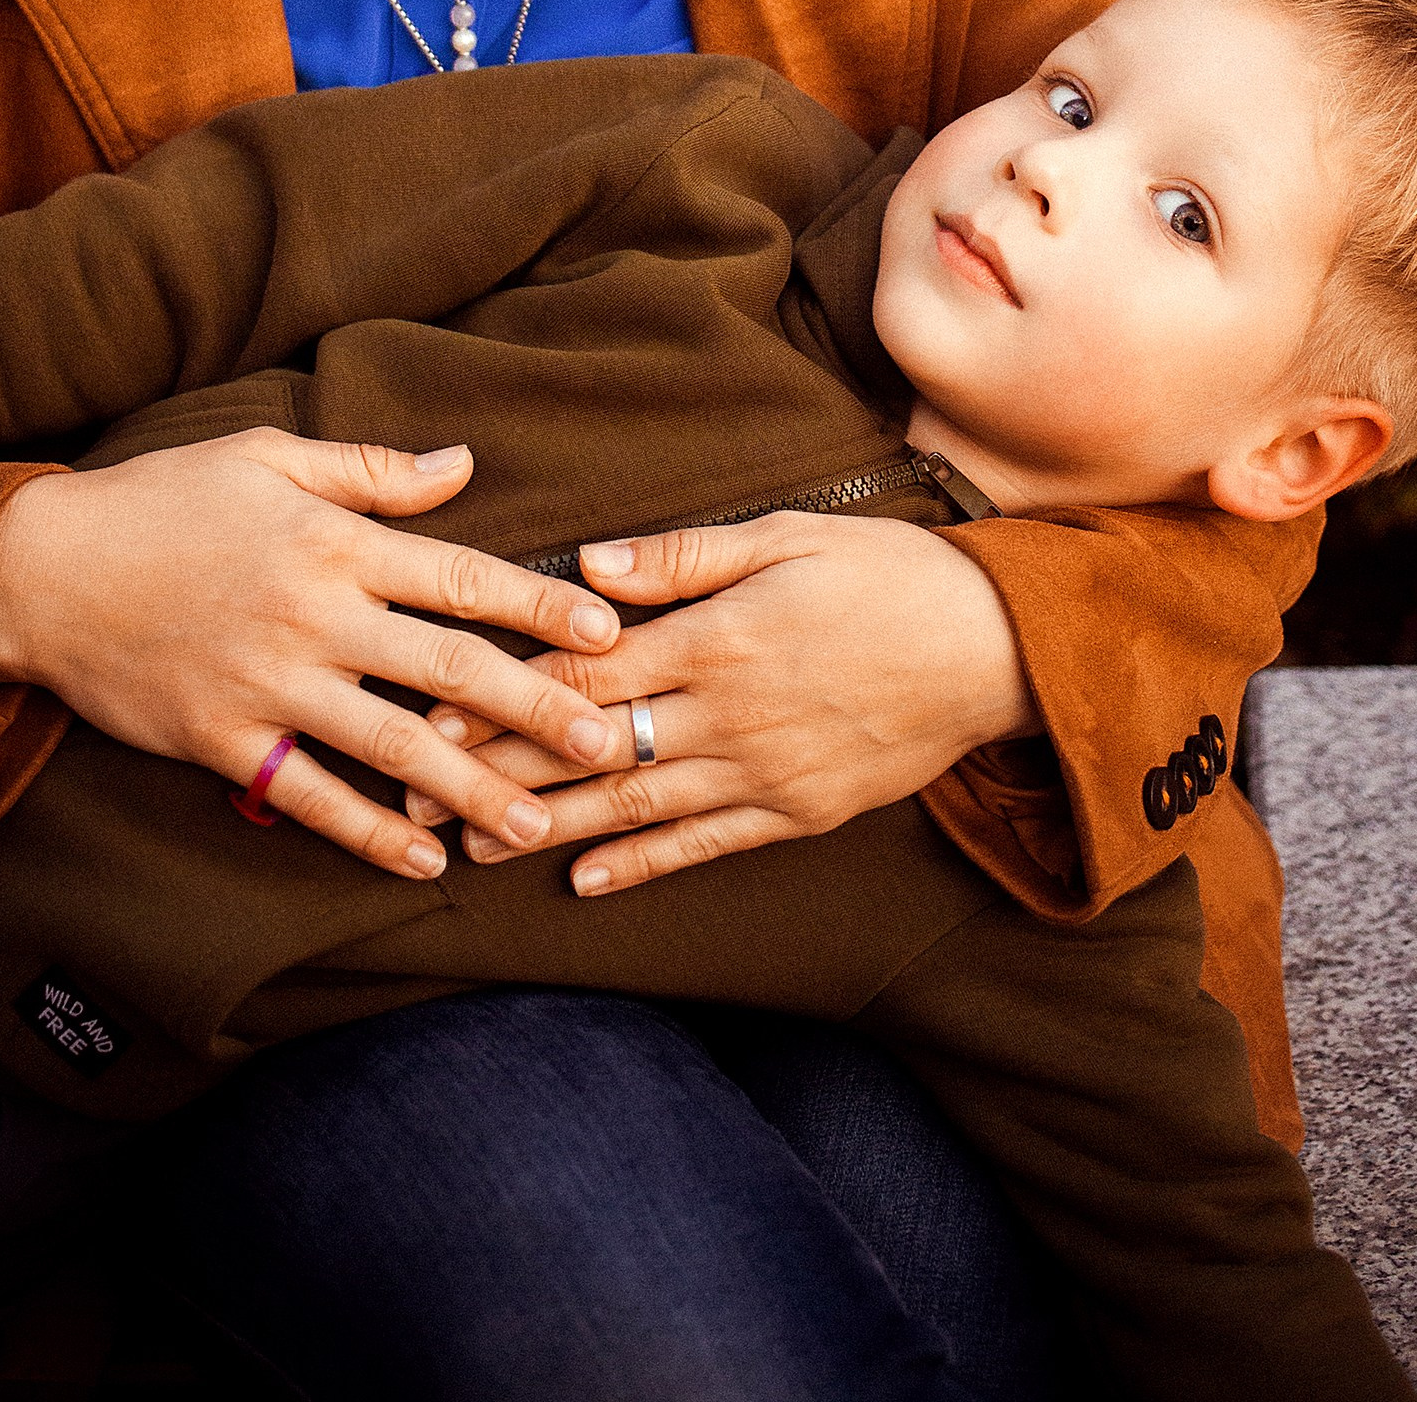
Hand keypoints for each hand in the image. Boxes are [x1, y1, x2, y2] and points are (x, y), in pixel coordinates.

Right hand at [0, 430, 624, 881]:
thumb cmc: (162, 500)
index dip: (540, 605)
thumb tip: (462, 465)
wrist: (42, 568)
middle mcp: (314, 615)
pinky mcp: (222, 741)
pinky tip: (425, 859)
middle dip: (537, 708)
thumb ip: (371, 470)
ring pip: (393, 745)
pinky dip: (368, 833)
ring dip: (472, 790)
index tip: (609, 634)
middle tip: (610, 742)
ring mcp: (269, 685)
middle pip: (448, 668)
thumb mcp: (267, 457)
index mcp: (334, 541)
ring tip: (538, 824)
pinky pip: (308, 796)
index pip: (461, 575)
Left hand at [414, 511, 1036, 895]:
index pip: (587, 673)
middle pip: (592, 748)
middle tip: (421, 792)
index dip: (505, 694)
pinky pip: (702, 845)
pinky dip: (641, 866)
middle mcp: (728, 717)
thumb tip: (591, 571)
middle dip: (501, 770)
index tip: (436, 709)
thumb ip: (684, 558)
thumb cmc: (889, 574)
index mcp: (718, 639)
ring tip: (474, 847)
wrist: (995, 650)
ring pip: (634, 807)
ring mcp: (762, 774)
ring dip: (548, 828)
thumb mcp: (789, 536)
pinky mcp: (795, 813)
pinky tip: (585, 881)